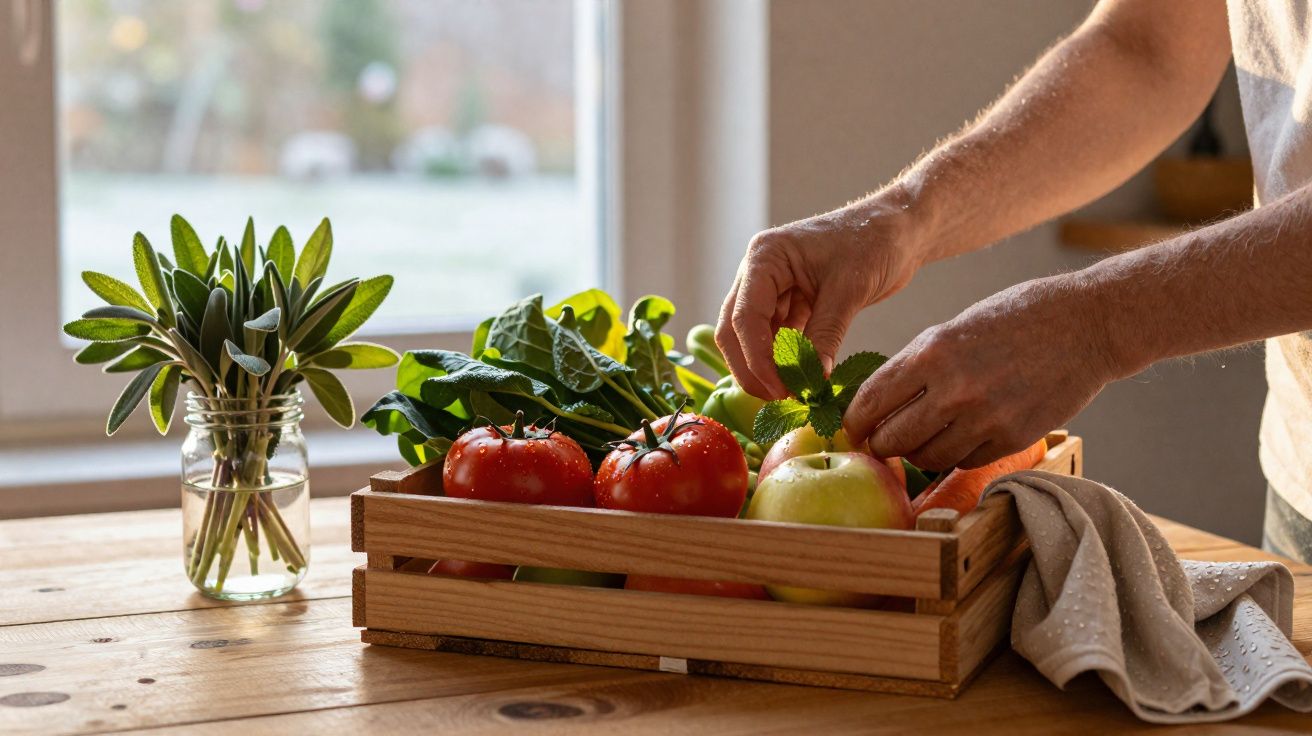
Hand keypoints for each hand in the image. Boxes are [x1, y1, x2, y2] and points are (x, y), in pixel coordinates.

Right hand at [716, 192, 925, 399]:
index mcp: (765, 257)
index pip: (744, 316)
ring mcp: (771, 288)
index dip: (756, 358)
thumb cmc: (874, 241)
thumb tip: (812, 380)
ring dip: (768, 367)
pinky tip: (802, 378)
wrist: (898, 229)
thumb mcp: (849, 289)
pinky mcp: (788, 303)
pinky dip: (785, 360)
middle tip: (780, 398)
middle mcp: (759, 272)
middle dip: (752, 367)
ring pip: (752, 338)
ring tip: (795, 392)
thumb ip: (826, 333)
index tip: (779, 389)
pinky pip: (776, 338)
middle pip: (735, 330)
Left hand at [842, 274, 1121, 470]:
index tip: (852, 430)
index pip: (870, 402)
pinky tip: (960, 438)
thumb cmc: (1017, 318)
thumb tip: (880, 402)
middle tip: (882, 444)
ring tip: (923, 440)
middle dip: (881, 445)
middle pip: (892, 440)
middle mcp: (953, 389)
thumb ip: (917, 365)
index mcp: (931, 352)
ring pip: (926, 458)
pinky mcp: (1012, 439)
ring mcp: (985, 418)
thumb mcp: (954, 329)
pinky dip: (955, 456)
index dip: (854, 423)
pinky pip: (964, 462)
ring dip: (917, 454)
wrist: (1087, 325)